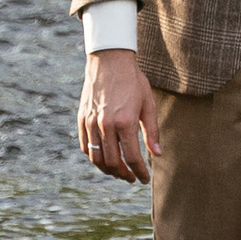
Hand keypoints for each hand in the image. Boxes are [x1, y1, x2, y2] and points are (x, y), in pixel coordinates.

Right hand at [79, 46, 161, 183]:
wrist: (110, 61)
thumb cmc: (133, 81)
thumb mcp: (148, 104)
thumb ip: (152, 131)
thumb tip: (158, 154)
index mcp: (125, 122)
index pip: (132, 157)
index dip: (139, 171)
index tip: (144, 178)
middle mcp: (106, 125)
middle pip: (112, 162)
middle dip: (123, 174)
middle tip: (131, 177)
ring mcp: (91, 123)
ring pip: (96, 158)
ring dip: (107, 169)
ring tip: (118, 171)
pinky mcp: (82, 119)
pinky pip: (85, 146)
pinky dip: (93, 157)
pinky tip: (103, 158)